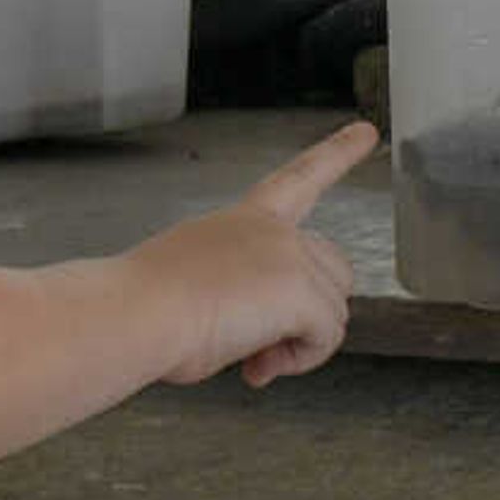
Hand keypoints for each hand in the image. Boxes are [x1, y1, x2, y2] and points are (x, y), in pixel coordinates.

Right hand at [127, 121, 377, 387]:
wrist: (132, 314)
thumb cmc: (144, 309)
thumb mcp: (196, 286)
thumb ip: (241, 297)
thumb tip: (262, 345)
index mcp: (243, 219)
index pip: (299, 179)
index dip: (337, 154)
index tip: (367, 132)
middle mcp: (273, 230)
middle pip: (335, 271)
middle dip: (311, 314)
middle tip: (260, 346)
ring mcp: (290, 255)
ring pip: (333, 312)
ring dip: (298, 345)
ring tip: (250, 357)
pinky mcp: (301, 291)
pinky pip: (326, 337)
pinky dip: (299, 360)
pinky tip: (258, 366)